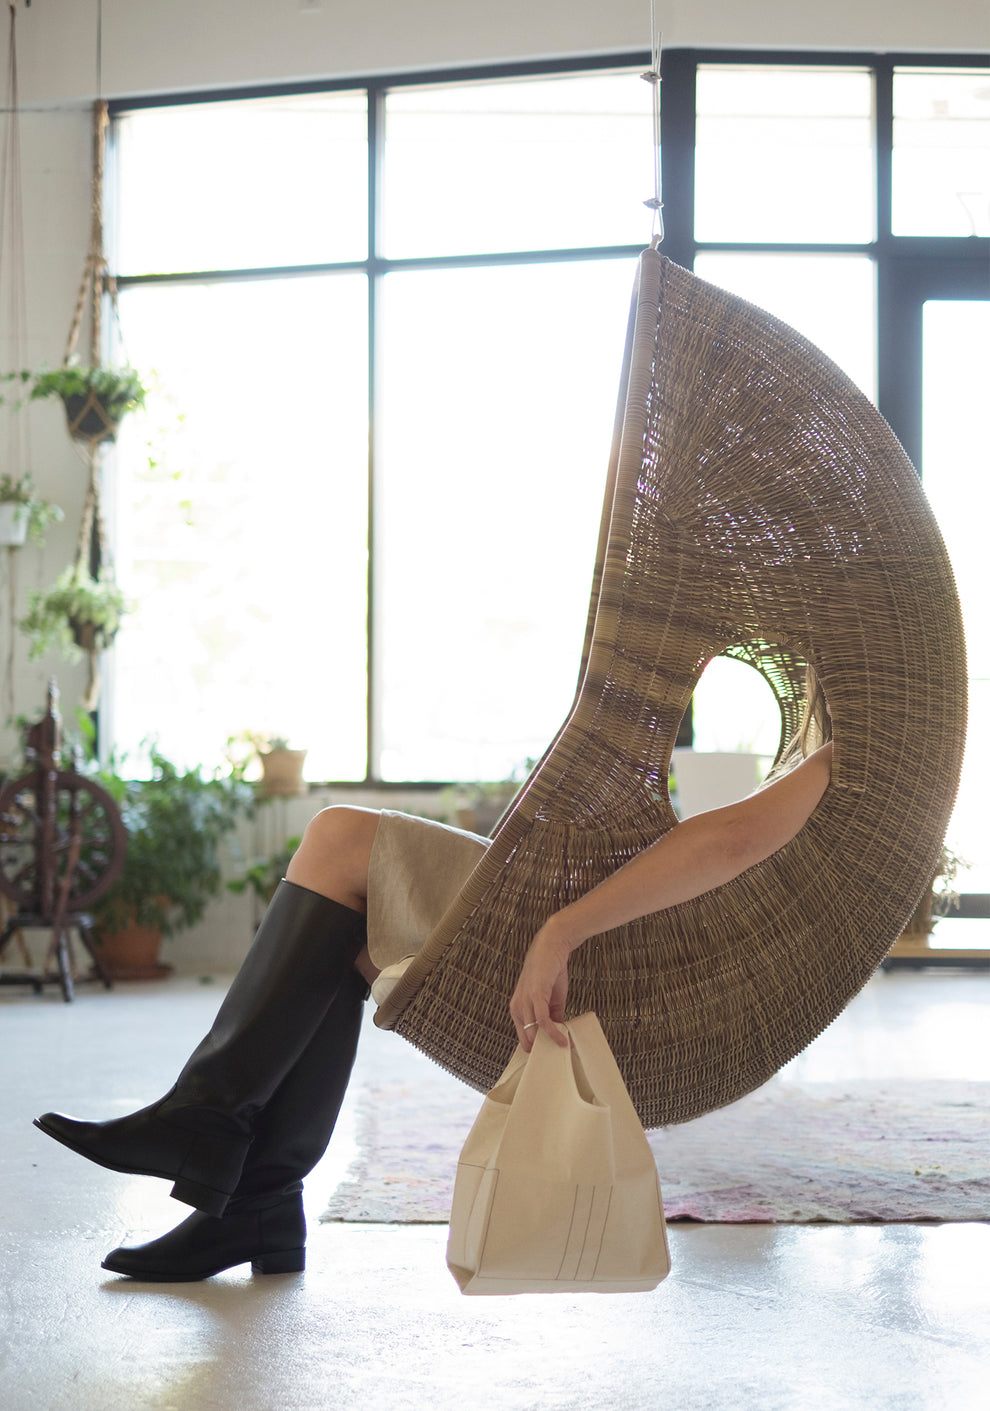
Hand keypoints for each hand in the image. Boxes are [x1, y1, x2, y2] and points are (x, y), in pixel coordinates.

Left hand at [509, 922, 570, 1050]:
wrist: (552, 947)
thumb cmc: (551, 972)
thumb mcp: (552, 999)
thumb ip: (554, 1017)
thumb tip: (559, 1035)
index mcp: (518, 1009)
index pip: (523, 1037)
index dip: (536, 1048)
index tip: (550, 1056)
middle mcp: (516, 1007)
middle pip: (527, 1040)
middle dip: (543, 1050)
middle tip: (559, 1057)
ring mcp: (524, 1002)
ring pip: (533, 1034)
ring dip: (550, 1044)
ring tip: (565, 1048)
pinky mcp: (535, 996)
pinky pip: (543, 1022)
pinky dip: (553, 1033)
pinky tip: (563, 1040)